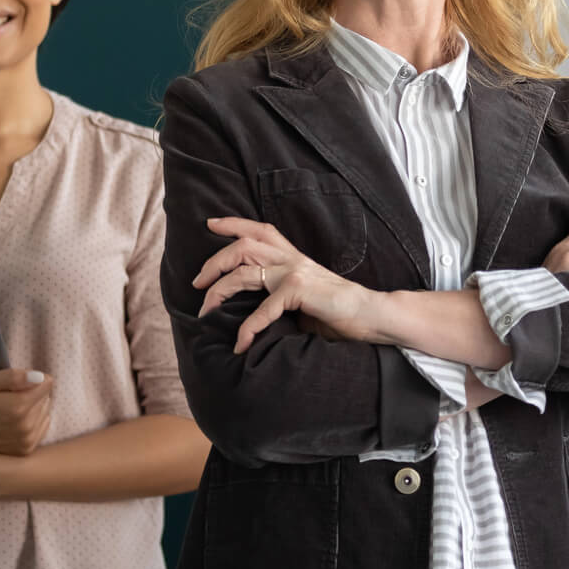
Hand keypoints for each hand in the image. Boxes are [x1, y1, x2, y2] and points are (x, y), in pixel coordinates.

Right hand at [0, 368, 54, 456]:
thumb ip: (11, 377)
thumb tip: (40, 377)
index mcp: (17, 408)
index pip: (46, 384)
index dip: (34, 378)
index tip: (17, 381)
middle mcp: (25, 427)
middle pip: (46, 398)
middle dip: (33, 392)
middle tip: (7, 396)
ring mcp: (25, 442)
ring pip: (45, 412)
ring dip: (33, 407)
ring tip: (7, 409)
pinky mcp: (24, 451)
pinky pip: (41, 427)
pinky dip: (32, 421)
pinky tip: (12, 421)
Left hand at [196, 217, 380, 353]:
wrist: (371, 316)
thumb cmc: (339, 313)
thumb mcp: (304, 299)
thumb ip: (280, 296)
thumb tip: (253, 311)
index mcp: (293, 258)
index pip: (260, 230)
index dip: (234, 223)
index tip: (210, 224)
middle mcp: (292, 259)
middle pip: (243, 246)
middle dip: (214, 262)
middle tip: (197, 282)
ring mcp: (295, 271)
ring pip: (243, 273)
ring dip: (218, 292)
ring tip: (206, 312)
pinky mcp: (299, 289)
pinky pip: (263, 309)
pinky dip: (248, 329)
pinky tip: (241, 344)